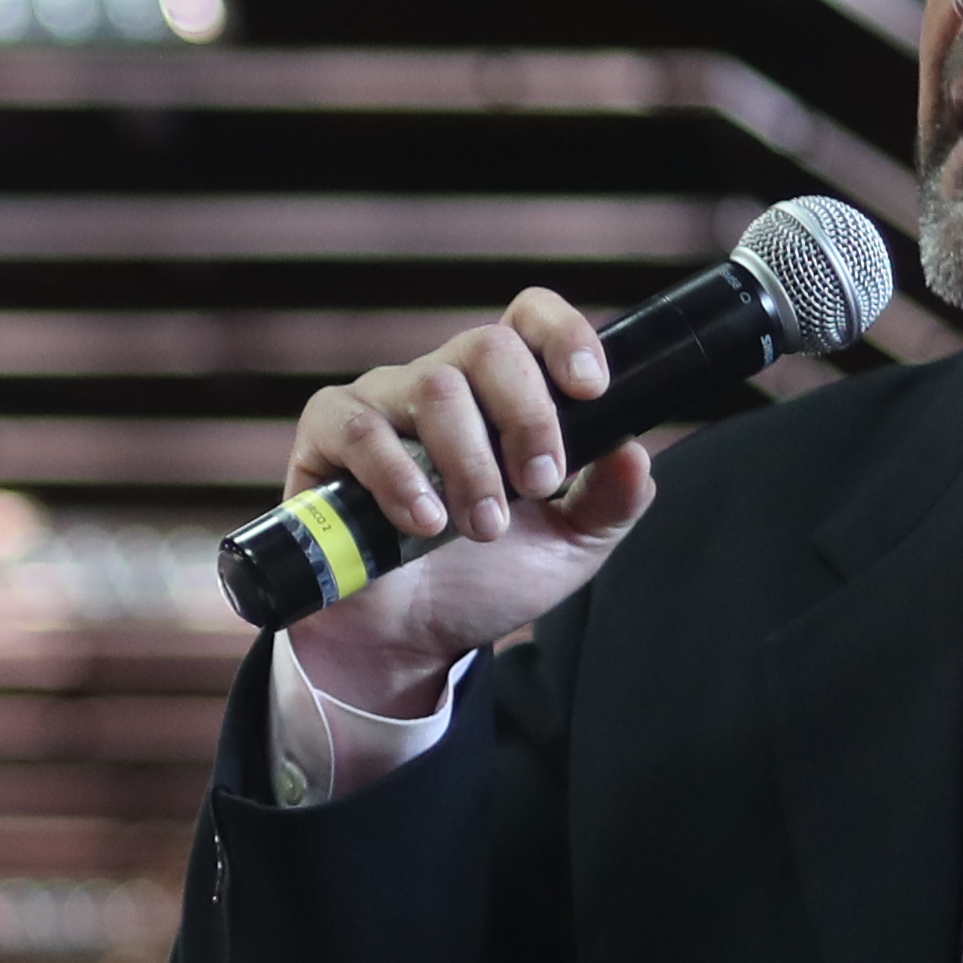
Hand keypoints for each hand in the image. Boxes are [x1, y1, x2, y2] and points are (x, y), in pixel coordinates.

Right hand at [275, 286, 661, 711]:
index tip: (592, 390)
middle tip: (537, 486)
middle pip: (488, 346)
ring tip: (481, 528)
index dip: (565, 335)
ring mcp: (381, 404)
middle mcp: (441, 383)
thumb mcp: (569, 547)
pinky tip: (421, 522)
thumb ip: (610, 500)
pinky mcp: (326, 438)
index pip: (530, 319)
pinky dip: (398, 476)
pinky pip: (360, 428)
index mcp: (501, 394)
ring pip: (434, 388)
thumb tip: (635, 451)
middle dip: (527, 417)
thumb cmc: (483, 580)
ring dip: (470, 464)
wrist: (408, 642)